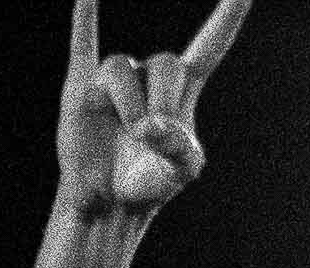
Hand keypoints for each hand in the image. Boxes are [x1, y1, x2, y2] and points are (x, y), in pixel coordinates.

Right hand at [57, 0, 251, 216]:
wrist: (111, 207)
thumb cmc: (149, 186)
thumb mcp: (180, 171)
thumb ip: (178, 147)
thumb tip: (150, 124)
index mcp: (183, 92)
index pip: (211, 45)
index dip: (228, 16)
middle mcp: (148, 79)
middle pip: (165, 62)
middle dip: (164, 99)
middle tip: (151, 135)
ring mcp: (114, 84)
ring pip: (122, 67)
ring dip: (130, 101)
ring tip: (133, 132)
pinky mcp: (82, 92)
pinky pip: (83, 45)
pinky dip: (84, 17)